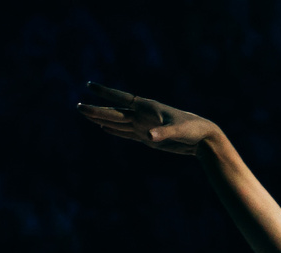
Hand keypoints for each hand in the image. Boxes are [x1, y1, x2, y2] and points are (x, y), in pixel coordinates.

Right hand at [77, 82, 221, 154]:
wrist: (203, 138)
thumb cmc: (193, 129)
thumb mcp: (178, 131)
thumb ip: (163, 133)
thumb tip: (149, 136)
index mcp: (147, 108)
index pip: (122, 98)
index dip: (105, 93)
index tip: (89, 85)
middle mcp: (143, 115)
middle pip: (115, 112)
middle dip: (96, 110)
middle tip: (77, 106)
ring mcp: (144, 126)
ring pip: (118, 122)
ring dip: (101, 119)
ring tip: (85, 114)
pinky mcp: (147, 138)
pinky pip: (127, 133)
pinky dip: (115, 131)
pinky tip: (104, 128)